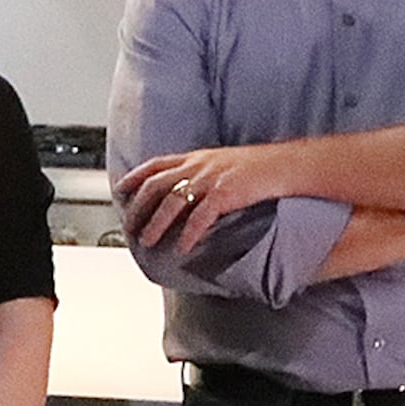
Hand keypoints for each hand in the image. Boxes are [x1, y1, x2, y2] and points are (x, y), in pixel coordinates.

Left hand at [119, 142, 286, 252]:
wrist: (284, 165)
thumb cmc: (255, 167)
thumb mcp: (220, 162)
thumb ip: (198, 172)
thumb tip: (181, 188)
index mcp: (195, 158)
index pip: (156, 164)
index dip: (135, 176)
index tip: (120, 189)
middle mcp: (198, 166)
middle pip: (157, 186)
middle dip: (139, 208)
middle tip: (129, 227)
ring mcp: (211, 179)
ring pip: (172, 202)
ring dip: (156, 224)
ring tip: (147, 241)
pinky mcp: (225, 193)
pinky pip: (200, 217)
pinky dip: (189, 234)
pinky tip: (182, 248)